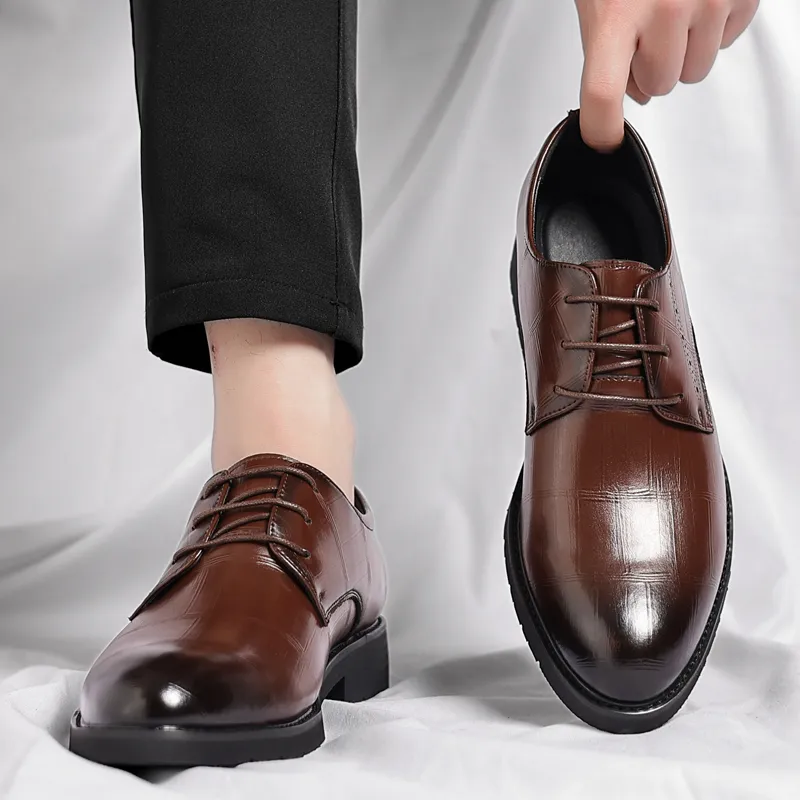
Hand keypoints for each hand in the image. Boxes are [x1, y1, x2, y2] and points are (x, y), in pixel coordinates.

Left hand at [574, 0, 759, 149]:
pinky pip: (727, 42)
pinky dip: (712, 29)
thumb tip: (633, 95)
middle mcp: (665, 8)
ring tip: (672, 11)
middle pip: (657, 86)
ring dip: (682, 52)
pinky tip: (697, 0)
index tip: (604, 140)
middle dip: (649, 68)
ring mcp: (709, 0)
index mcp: (616, 14)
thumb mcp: (599, 3)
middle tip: (644, 31)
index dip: (602, 128)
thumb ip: (608, 52)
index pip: (603, 94)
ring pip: (694, 71)